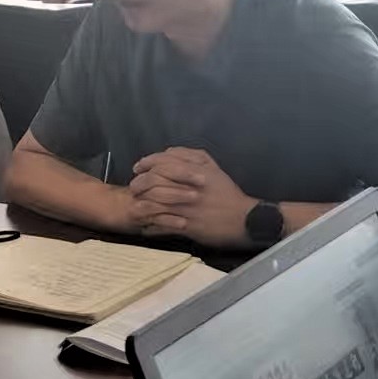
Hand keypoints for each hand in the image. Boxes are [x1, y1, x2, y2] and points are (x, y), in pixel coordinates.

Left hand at [127, 148, 254, 247]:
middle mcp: (188, 188)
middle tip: (134, 187)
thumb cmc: (227, 193)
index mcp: (195, 172)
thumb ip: (191, 156)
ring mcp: (186, 208)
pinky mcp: (187, 226)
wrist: (244, 220)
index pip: (162, 162)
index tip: (138, 167)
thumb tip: (168, 152)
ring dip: (141, 204)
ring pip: (155, 203)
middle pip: (154, 181)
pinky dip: (151, 225)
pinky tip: (146, 225)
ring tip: (136, 206)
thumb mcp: (213, 168)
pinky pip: (162, 225)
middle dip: (139, 183)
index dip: (146, 163)